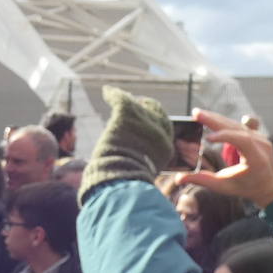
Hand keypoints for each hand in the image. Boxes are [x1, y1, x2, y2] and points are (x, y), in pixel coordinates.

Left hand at [79, 86, 173, 202]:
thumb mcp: (143, 173)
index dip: (156, 121)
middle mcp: (159, 131)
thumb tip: (138, 163)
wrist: (122, 177)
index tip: (148, 121)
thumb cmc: (128, 181)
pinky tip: (107, 91)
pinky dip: (112, 94)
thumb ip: (144, 163)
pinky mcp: (128, 114)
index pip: (164, 127)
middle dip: (148, 107)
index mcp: (165, 147)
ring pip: (138, 105)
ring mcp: (144, 120)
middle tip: (139, 104)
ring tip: (121, 99)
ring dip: (130, 102)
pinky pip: (120, 98)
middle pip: (155, 112)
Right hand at [178, 109, 272, 208]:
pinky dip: (223, 122)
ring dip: (216, 118)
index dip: (225, 137)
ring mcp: (260, 137)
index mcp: (257, 159)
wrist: (268, 184)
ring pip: (236, 124)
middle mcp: (261, 145)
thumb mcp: (224, 187)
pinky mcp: (256, 134)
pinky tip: (211, 116)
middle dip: (215, 121)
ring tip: (198, 114)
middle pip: (236, 128)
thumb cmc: (246, 187)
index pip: (243, 141)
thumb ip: (202, 180)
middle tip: (196, 114)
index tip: (207, 139)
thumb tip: (179, 178)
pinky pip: (238, 125)